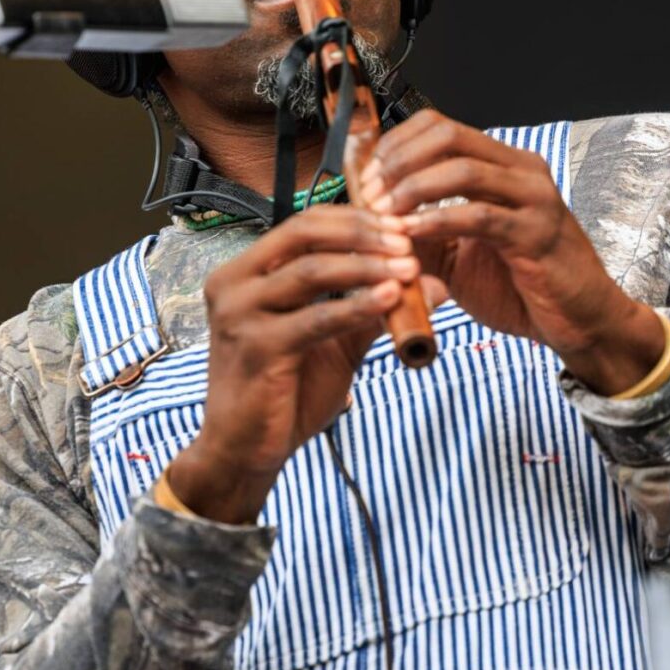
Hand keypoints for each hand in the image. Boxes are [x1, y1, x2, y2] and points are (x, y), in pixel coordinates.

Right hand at [165, 204, 418, 522]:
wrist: (245, 450)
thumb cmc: (286, 391)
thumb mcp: (336, 342)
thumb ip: (376, 309)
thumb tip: (435, 284)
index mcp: (246, 271)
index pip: (305, 224)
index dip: (355, 220)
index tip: (401, 226)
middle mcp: (234, 282)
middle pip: (304, 233)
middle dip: (362, 234)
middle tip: (407, 242)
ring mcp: (239, 313)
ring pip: (311, 271)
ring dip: (366, 266)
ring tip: (408, 269)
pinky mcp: (255, 346)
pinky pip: (315, 318)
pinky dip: (356, 306)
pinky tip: (389, 300)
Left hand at [355, 110, 664, 394]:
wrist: (580, 323)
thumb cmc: (521, 286)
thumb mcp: (457, 254)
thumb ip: (420, 231)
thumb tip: (370, 217)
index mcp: (502, 165)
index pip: (439, 126)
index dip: (395, 146)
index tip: (367, 177)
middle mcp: (521, 171)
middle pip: (448, 134)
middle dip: (399, 162)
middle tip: (371, 195)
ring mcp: (533, 198)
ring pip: (463, 168)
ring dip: (412, 189)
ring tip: (385, 215)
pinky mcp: (537, 233)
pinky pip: (479, 215)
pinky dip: (437, 221)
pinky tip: (411, 235)